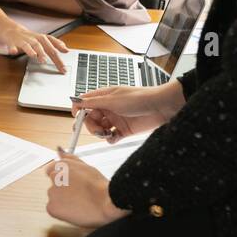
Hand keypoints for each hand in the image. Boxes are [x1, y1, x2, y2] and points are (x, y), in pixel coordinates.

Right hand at [2, 24, 67, 72]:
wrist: (11, 30)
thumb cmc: (29, 38)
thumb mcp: (43, 40)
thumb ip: (54, 45)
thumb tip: (66, 50)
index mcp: (41, 38)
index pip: (52, 44)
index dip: (59, 50)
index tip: (65, 56)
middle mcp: (33, 39)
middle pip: (42, 45)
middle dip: (48, 54)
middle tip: (53, 63)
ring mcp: (23, 40)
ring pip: (29, 45)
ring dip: (33, 51)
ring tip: (37, 58)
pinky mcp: (13, 43)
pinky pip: (13, 46)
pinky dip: (13, 49)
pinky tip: (14, 52)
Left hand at [44, 149, 125, 227]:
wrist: (106, 202)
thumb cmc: (99, 186)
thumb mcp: (85, 166)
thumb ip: (69, 157)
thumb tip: (59, 150)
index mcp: (61, 165)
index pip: (51, 170)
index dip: (63, 179)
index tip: (69, 184)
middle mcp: (54, 177)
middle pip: (54, 185)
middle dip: (63, 189)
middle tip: (78, 194)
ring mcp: (52, 192)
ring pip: (54, 197)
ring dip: (62, 200)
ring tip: (79, 202)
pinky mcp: (52, 207)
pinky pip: (53, 209)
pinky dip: (61, 212)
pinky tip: (74, 210)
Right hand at [70, 80, 184, 140]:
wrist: (160, 107)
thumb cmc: (139, 98)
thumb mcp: (112, 100)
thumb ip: (93, 102)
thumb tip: (75, 101)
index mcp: (104, 97)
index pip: (84, 103)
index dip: (78, 110)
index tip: (78, 118)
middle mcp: (108, 108)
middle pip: (90, 118)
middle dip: (90, 126)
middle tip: (97, 130)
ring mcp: (116, 119)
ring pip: (99, 129)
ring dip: (100, 133)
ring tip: (107, 133)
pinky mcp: (124, 130)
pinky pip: (111, 137)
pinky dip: (110, 139)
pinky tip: (114, 137)